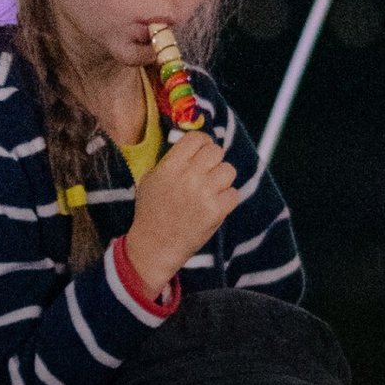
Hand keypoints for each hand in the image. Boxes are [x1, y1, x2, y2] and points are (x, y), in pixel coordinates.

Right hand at [123, 128, 240, 301]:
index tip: (202, 152)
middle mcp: (188, 176)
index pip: (197, 139)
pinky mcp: (216, 211)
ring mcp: (204, 193)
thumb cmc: (151, 212)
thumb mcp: (151, 179)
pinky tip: (215, 206)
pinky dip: (227, 200)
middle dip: (214, 161)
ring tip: (212, 191)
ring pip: (229, 170)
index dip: (203, 143)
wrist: (154, 245)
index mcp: (170, 166)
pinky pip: (234, 194)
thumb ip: (171, 161)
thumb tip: (195, 148)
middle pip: (216, 151)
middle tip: (208, 173)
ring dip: (222, 180)